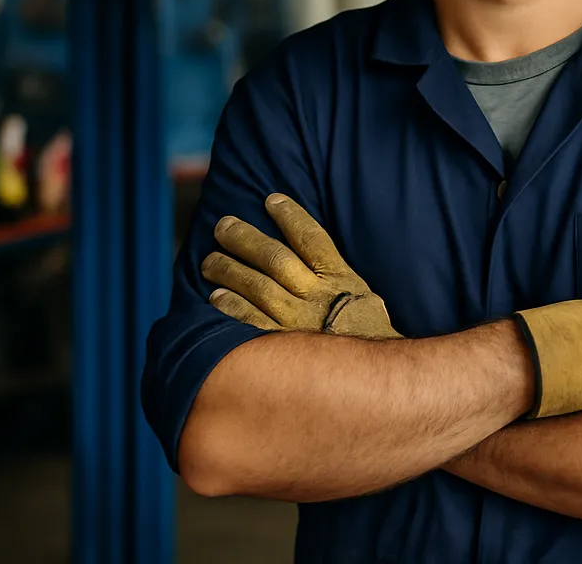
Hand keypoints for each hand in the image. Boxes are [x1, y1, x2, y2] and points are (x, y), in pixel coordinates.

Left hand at [201, 193, 400, 339]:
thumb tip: (310, 249)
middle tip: (223, 226)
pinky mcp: (282, 346)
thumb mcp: (362, 295)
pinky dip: (232, 308)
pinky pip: (251, 323)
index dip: (290, 216)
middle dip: (246, 238)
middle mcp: (316, 296)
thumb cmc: (365, 334)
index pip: (311, 238)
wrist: (371, 381)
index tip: (271, 200)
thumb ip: (336, 273)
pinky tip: (215, 297)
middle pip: (275, 258)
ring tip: (210, 260)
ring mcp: (297, 322)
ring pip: (257, 286)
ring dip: (230, 270)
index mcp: (339, 280)